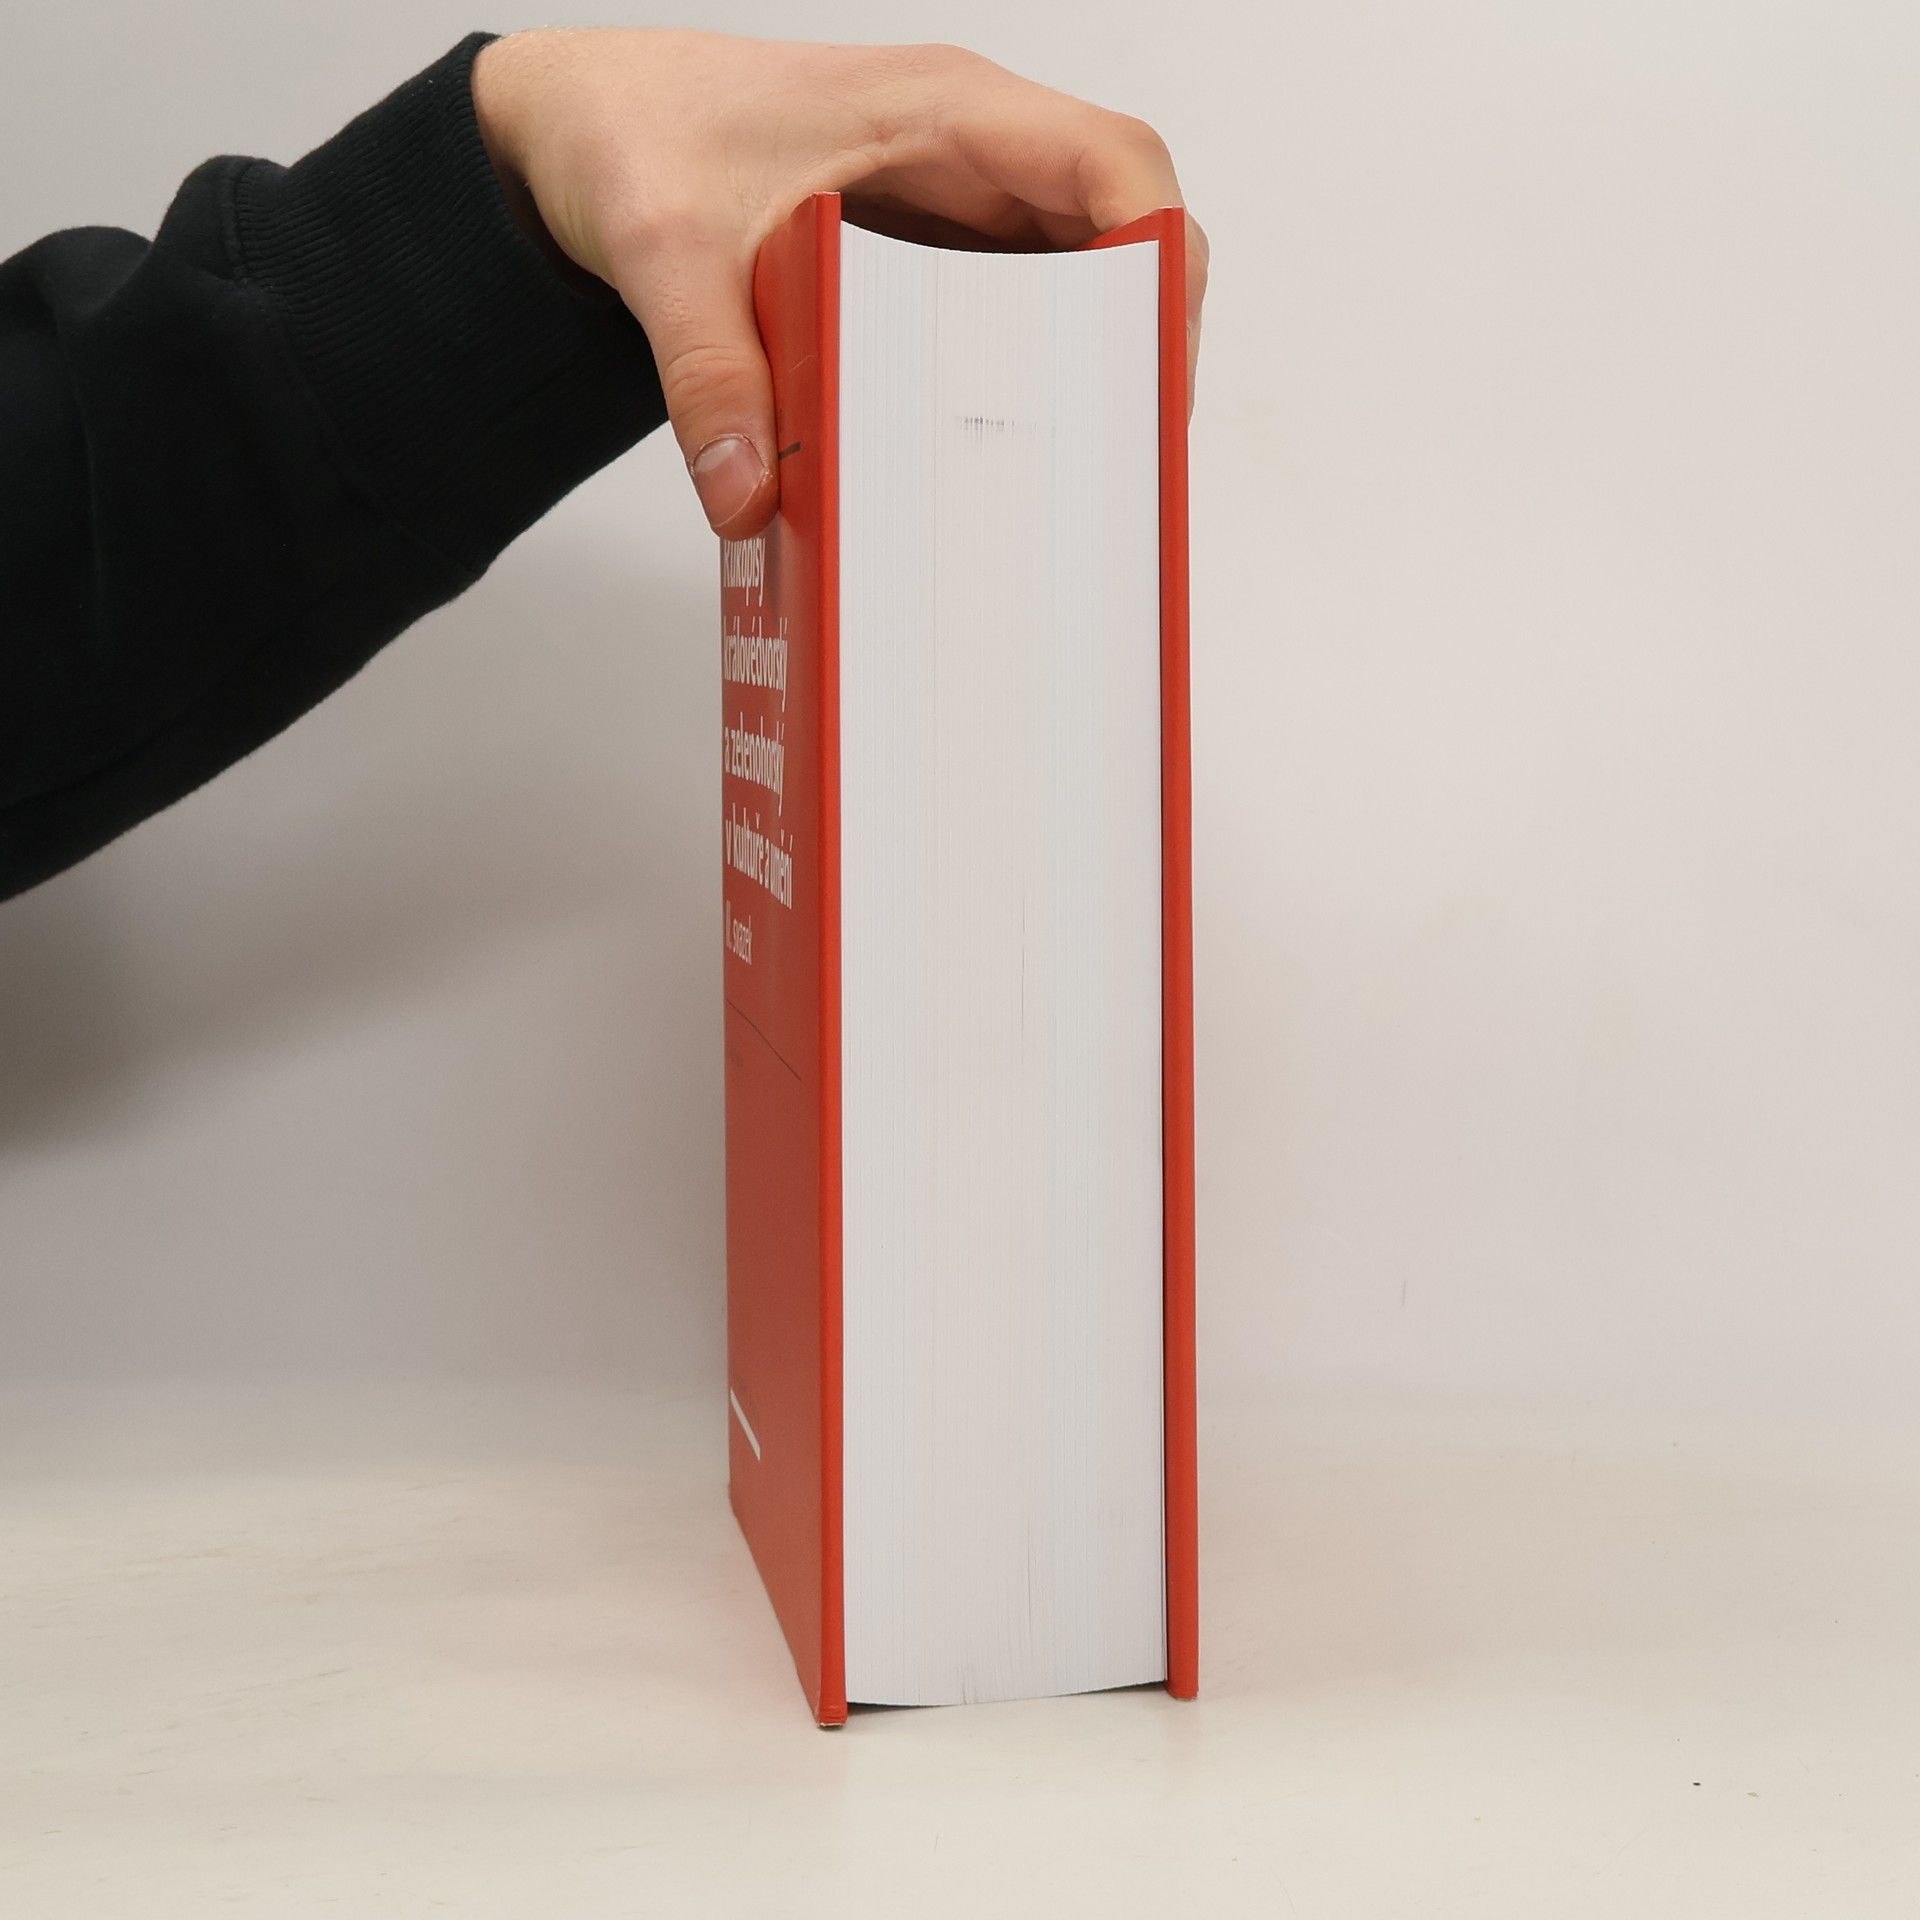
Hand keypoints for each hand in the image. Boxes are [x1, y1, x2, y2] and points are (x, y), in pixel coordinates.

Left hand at [473, 29, 1205, 536]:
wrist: (584, 128)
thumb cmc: (636, 138)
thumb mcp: (664, 252)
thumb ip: (707, 371)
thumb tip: (751, 494)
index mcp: (941, 112)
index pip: (1111, 160)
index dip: (1158, 258)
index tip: (1153, 361)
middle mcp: (970, 153)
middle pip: (1119, 234)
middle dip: (1140, 344)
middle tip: (1121, 461)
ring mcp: (957, 207)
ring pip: (1077, 283)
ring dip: (1090, 372)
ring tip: (1079, 479)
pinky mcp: (929, 260)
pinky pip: (1015, 316)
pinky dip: (1027, 383)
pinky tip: (1003, 457)